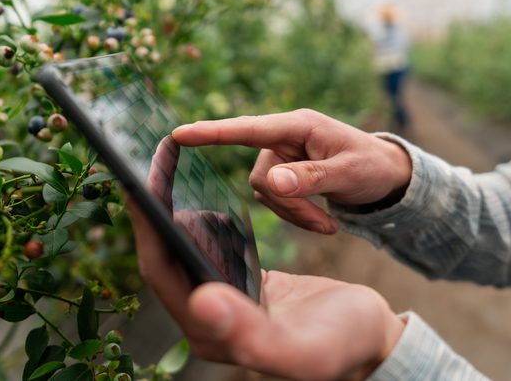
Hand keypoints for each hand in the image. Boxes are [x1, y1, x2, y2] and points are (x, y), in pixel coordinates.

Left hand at [126, 196, 405, 380]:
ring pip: (185, 251)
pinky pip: (210, 250)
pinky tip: (200, 201)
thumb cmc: (344, 345)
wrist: (373, 338)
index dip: (146, 227)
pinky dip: (201, 223)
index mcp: (210, 334)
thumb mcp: (300, 345)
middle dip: (153, 211)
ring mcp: (224, 302)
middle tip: (150, 164)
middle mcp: (208, 319)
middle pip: (166, 256)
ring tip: (168, 173)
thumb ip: (248, 333)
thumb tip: (201, 300)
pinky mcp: (242, 287)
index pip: (162, 271)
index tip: (137, 183)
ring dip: (172, 212)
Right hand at [172, 109, 412, 233]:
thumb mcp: (348, 174)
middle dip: (289, 205)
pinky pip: (273, 200)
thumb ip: (310, 177)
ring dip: (294, 214)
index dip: (212, 133)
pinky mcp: (284, 174)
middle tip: (323, 225)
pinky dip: (295, 215)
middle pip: (259, 176)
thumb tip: (270, 182)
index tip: (179, 134)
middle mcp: (284, 138)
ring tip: (327, 225)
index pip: (248, 128)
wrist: (387, 177)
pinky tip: (322, 221)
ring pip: (265, 193)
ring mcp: (282, 157)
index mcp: (298, 125)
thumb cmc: (372, 166)